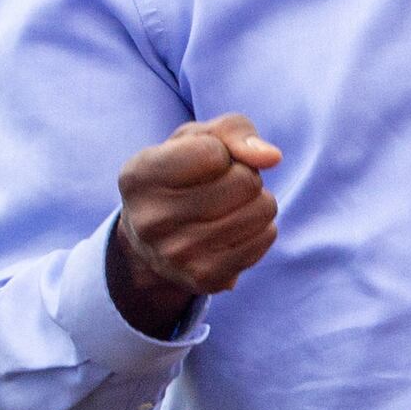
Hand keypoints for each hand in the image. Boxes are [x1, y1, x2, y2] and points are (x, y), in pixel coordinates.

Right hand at [111, 113, 282, 335]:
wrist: (156, 240)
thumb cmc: (182, 174)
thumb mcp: (197, 137)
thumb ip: (234, 130)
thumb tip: (272, 157)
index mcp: (138, 177)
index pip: (213, 152)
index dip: (221, 151)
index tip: (203, 162)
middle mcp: (150, 220)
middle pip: (245, 182)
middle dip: (244, 176)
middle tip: (221, 186)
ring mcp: (177, 255)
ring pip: (262, 209)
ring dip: (256, 201)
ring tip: (229, 207)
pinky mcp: (206, 279)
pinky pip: (265, 237)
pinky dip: (260, 227)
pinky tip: (234, 230)